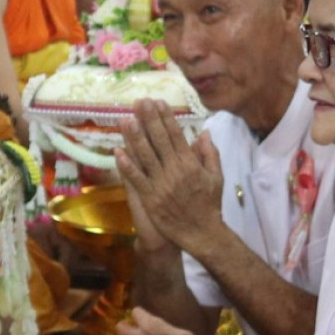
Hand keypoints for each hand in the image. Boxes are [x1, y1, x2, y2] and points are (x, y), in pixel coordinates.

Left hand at [116, 101, 226, 254]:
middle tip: (140, 101)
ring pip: (145, 156)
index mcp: (190, 164)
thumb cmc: (209, 205)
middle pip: (159, 140)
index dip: (166, 118)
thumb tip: (203, 132)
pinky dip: (127, 165)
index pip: (175, 135)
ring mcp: (161, 185)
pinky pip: (137, 179)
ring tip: (126, 119)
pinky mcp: (150, 199)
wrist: (201, 233)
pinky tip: (117, 151)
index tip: (158, 102)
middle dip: (149, 119)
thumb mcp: (216, 177)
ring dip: (134, 137)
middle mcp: (175, 171)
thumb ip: (210, 154)